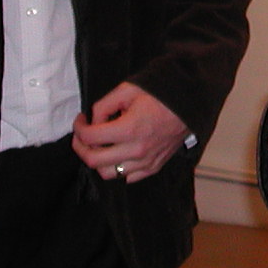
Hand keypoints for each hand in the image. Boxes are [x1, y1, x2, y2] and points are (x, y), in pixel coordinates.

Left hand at [73, 83, 189, 182]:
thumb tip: (93, 121)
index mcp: (129, 129)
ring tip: (100, 146)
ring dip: (99, 161)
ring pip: (109, 174)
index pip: (89, 138)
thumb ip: (104, 105)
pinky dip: (118, 168)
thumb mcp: (127, 90)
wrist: (189, 103)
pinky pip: (128, 177)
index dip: (78, 128)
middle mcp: (136, 150)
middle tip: (82, 136)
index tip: (81, 120)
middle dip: (81, 148)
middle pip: (94, 161)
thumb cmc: (159, 94)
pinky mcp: (154, 167)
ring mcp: (146, 162)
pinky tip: (118, 153)